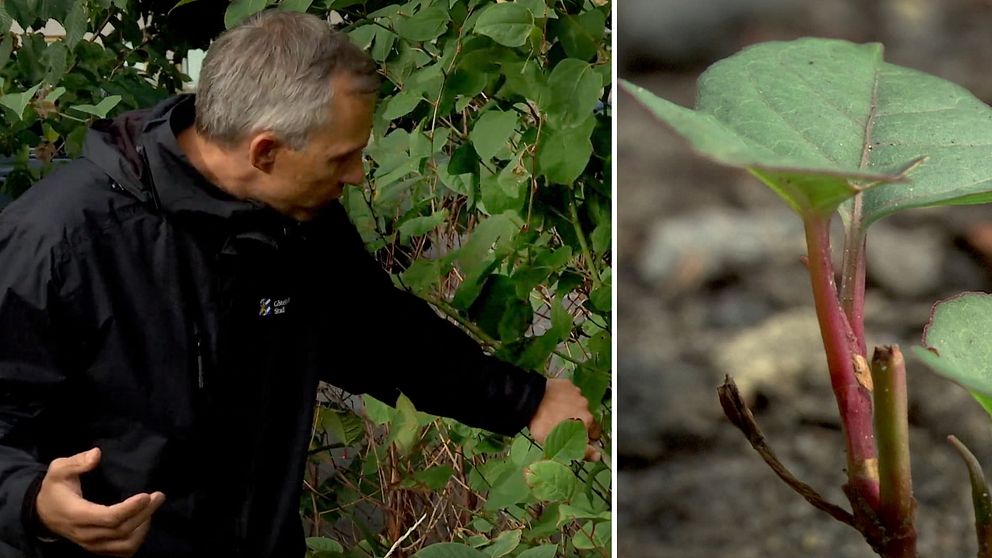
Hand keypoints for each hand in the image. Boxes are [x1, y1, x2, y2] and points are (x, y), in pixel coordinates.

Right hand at [35, 448, 165, 556]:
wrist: (43, 514)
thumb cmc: (55, 489)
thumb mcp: (58, 470)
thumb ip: (76, 462)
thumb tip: (96, 454)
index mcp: (77, 515)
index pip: (109, 518)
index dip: (130, 508)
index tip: (146, 495)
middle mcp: (86, 534)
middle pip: (122, 530)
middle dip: (144, 513)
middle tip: (159, 496)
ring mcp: (92, 545)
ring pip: (125, 544)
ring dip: (143, 527)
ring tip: (152, 508)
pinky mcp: (99, 549)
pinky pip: (123, 551)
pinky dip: (138, 539)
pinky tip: (143, 521)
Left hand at [528, 378, 601, 460]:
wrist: (529, 401)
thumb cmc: (543, 424)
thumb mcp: (560, 444)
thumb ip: (582, 451)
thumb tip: (598, 456)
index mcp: (587, 421)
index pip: (594, 434)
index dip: (585, 438)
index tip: (574, 439)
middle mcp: (586, 406)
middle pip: (586, 418)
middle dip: (578, 423)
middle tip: (562, 426)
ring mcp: (577, 393)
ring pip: (578, 405)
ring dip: (571, 410)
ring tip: (556, 413)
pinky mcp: (568, 384)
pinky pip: (569, 394)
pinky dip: (564, 398)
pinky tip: (553, 402)